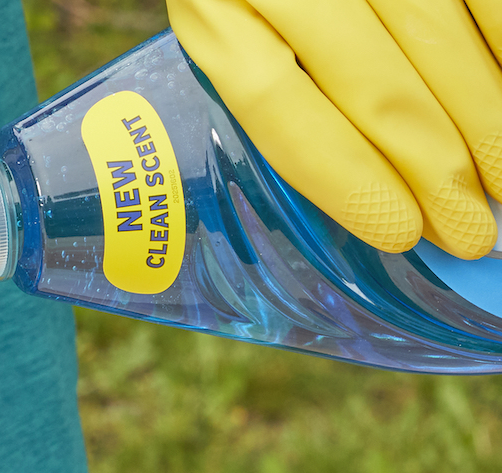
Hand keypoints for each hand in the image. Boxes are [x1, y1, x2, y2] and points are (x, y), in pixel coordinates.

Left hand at [167, 0, 501, 258]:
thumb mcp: (237, 38)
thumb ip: (279, 100)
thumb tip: (371, 193)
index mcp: (216, 8)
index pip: (271, 97)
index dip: (338, 169)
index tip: (396, 229)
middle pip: (367, 76)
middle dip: (429, 164)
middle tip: (468, 231)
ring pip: (435, 32)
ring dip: (481, 117)